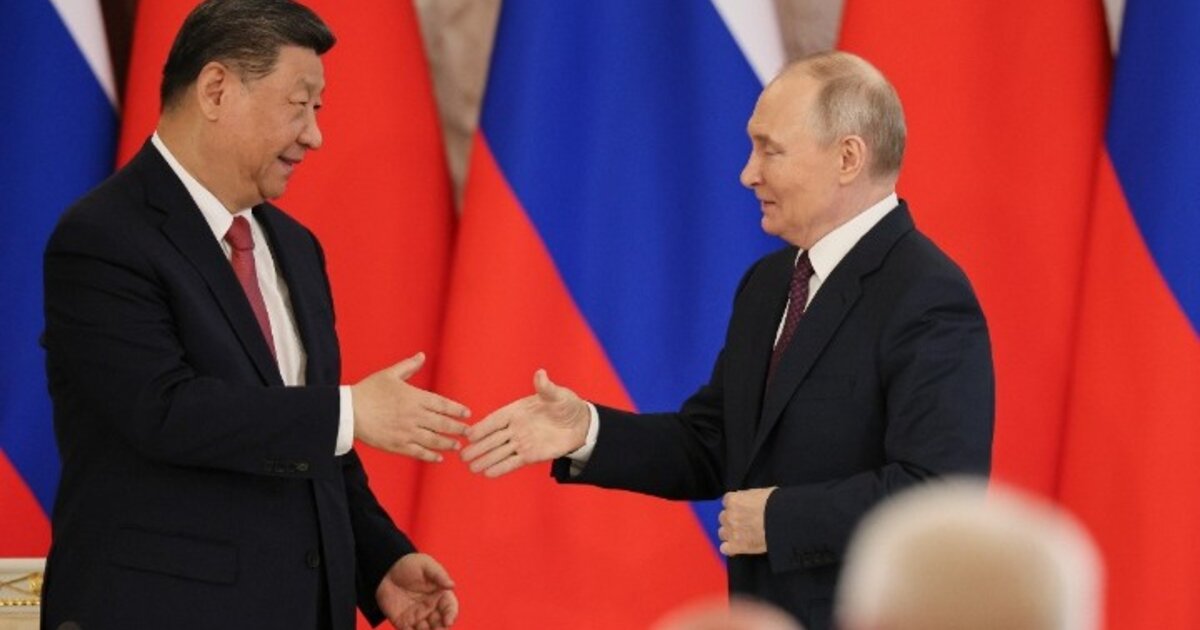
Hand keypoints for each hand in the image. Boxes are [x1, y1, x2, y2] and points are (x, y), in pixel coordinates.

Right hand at [352, 352, 470, 460]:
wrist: (348, 412)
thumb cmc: (368, 391)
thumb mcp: (389, 374)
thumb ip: (408, 366)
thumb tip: (421, 355)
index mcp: (414, 397)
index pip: (442, 404)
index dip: (456, 410)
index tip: (467, 414)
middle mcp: (414, 416)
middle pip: (443, 424)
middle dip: (458, 429)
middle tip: (469, 432)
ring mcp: (407, 432)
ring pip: (434, 440)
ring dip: (448, 443)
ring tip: (457, 446)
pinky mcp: (398, 446)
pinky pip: (419, 452)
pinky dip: (431, 456)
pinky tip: (439, 457)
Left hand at [377, 553, 457, 628]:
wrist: (386, 570)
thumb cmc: (409, 565)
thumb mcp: (425, 565)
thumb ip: (439, 575)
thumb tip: (451, 585)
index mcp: (440, 596)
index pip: (450, 608)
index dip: (451, 615)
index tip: (448, 621)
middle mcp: (430, 609)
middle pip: (440, 624)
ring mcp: (417, 617)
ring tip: (422, 629)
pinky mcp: (403, 623)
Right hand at [461, 369, 588, 477]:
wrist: (581, 424)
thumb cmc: (567, 405)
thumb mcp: (557, 395)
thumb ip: (546, 388)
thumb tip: (541, 374)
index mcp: (517, 411)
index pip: (496, 419)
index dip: (483, 427)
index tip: (469, 435)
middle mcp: (516, 427)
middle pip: (493, 438)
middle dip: (478, 447)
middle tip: (462, 456)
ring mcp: (522, 442)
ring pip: (500, 452)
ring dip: (486, 460)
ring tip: (470, 468)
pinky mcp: (530, 455)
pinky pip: (513, 462)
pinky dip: (501, 468)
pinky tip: (487, 474)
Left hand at [718, 487, 775, 555]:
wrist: (783, 520)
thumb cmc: (776, 505)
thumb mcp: (761, 493)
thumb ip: (748, 497)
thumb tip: (748, 500)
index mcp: (734, 500)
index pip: (727, 502)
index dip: (735, 506)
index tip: (741, 509)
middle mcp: (729, 515)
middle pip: (723, 518)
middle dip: (732, 520)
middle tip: (744, 523)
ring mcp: (731, 531)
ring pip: (722, 533)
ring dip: (730, 534)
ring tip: (742, 536)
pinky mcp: (736, 546)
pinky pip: (724, 548)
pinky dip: (730, 549)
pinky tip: (737, 548)